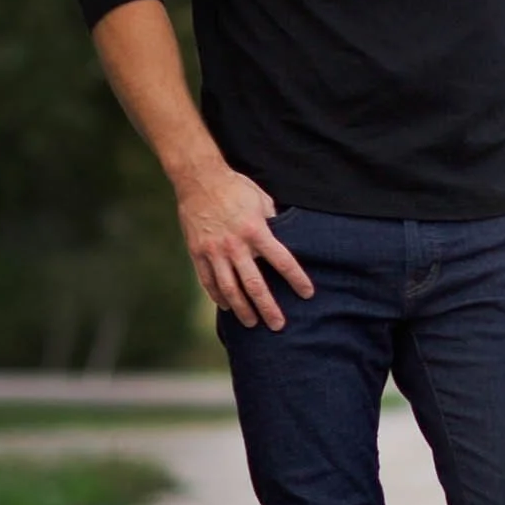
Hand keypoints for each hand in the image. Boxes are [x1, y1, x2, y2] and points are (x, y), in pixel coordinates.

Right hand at [177, 165, 312, 329]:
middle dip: (268, 307)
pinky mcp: (197, 252)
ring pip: (229, 288)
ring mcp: (214, 251)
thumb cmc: (237, 188)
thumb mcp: (263, 201)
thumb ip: (274, 223)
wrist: (198, 179)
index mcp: (256, 231)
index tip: (307, 294)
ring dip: (242, 309)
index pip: (283, 261)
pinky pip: (208, 280)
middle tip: (278, 325)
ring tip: (252, 323)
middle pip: (254, 284)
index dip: (297, 280)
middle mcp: (235, 245)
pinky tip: (227, 306)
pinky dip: (218, 296)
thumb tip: (288, 239)